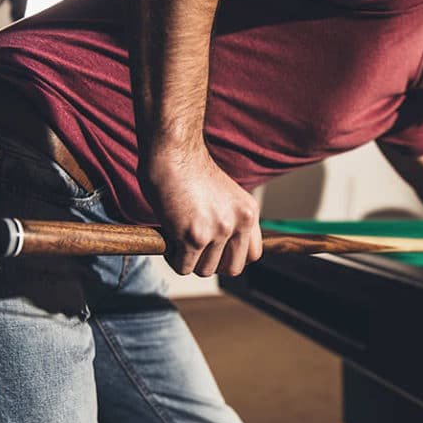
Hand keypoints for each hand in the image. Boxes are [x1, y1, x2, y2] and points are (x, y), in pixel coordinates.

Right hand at [140, 144, 261, 276]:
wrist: (172, 152)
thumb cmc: (190, 171)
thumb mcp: (225, 197)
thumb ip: (230, 220)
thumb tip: (223, 251)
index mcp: (249, 212)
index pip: (254, 255)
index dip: (233, 257)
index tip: (216, 251)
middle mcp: (239, 222)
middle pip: (232, 269)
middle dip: (212, 264)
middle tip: (195, 250)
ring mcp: (218, 230)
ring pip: (205, 270)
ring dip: (189, 260)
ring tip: (178, 238)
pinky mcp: (193, 236)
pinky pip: (184, 267)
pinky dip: (173, 258)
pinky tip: (168, 238)